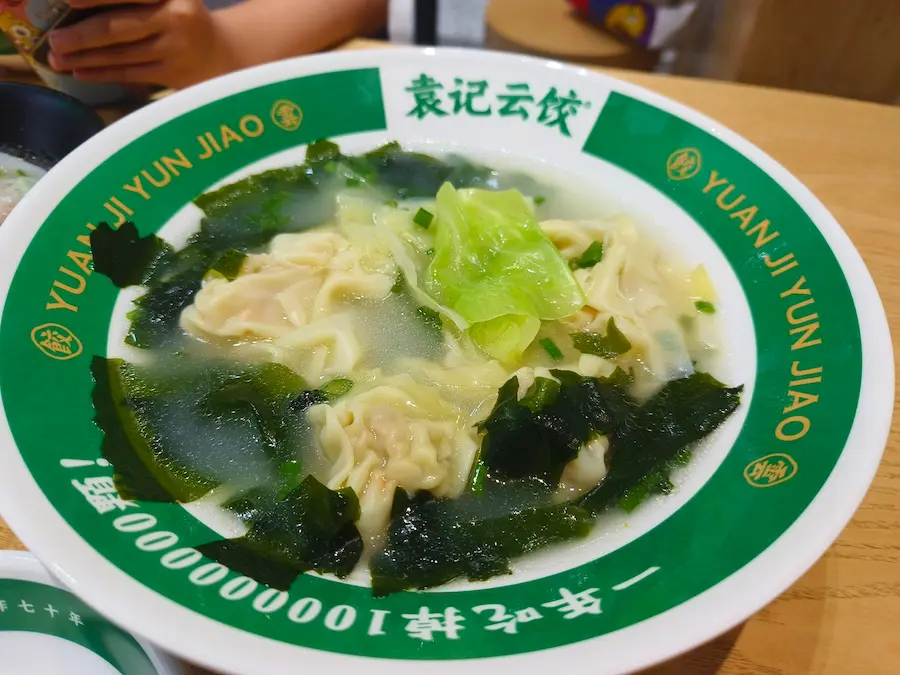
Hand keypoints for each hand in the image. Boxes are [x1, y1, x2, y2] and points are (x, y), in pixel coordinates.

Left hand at [48, 0, 237, 88]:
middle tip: (55, 41)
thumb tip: (79, 5)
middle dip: (82, 36)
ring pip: (122, 54)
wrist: (221, 52)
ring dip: (86, 58)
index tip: (69, 1)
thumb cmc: (180, 17)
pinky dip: (103, 73)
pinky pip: (131, 73)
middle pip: (120, 27)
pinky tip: (81, 71)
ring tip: (58, 59)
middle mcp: (176, 18)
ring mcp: (176, 48)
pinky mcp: (174, 73)